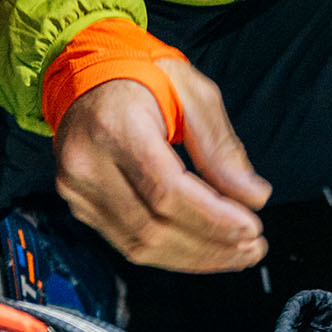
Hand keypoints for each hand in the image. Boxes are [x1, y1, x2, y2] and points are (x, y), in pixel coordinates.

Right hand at [53, 58, 270, 272]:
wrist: (89, 73)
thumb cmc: (145, 76)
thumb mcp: (193, 93)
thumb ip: (221, 147)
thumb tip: (254, 197)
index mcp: (115, 126)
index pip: (166, 190)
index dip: (212, 218)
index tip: (252, 228)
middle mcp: (86, 163)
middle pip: (152, 227)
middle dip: (210, 244)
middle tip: (253, 247)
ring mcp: (77, 188)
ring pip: (139, 245)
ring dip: (194, 257)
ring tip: (236, 253)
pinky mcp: (80, 203)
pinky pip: (127, 242)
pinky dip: (171, 252)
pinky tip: (203, 249)